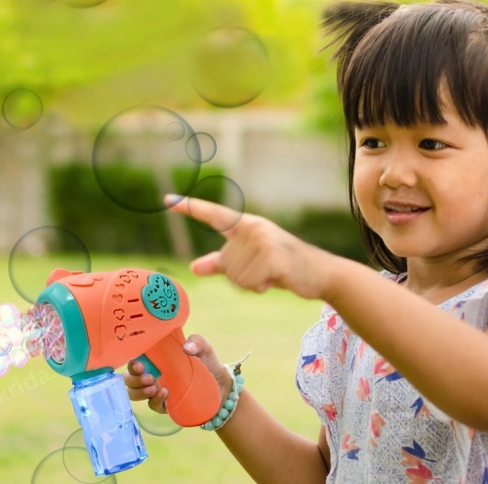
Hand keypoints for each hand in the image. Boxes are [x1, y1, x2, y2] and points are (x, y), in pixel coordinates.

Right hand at [123, 334, 231, 413]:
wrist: (221, 386)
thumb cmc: (207, 362)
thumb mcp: (204, 348)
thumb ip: (197, 342)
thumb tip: (187, 348)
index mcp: (156, 358)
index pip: (134, 359)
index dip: (131, 362)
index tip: (139, 364)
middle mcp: (152, 373)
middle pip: (129, 379)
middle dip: (133, 379)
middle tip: (149, 377)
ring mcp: (156, 390)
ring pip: (134, 394)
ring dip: (140, 392)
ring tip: (154, 387)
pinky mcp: (164, 405)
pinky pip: (152, 405)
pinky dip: (155, 400)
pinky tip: (165, 394)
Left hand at [165, 194, 331, 298]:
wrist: (320, 273)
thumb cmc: (283, 266)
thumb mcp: (249, 263)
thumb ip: (222, 263)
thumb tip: (195, 267)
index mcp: (246, 225)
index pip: (214, 215)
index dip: (189, 207)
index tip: (166, 199)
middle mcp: (253, 228)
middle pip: (226, 265)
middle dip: (243, 277)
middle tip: (266, 270)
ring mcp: (263, 240)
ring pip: (236, 277)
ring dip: (253, 283)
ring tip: (273, 273)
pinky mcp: (273, 257)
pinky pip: (249, 283)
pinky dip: (261, 287)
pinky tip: (277, 279)